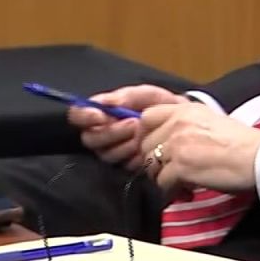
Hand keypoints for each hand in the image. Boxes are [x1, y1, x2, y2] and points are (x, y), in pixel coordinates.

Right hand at [68, 85, 189, 171]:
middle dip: (112, 131)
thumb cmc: (159, 105)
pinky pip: (123, 165)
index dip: (84, 116)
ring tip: (143, 132)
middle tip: (133, 123)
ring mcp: (113, 152)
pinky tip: (147, 148)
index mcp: (101, 114)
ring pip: (106, 154)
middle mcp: (102, 135)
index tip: (99, 115)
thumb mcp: (145, 94)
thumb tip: (103, 102)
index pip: (78, 115)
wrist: (181, 122)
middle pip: (90, 139)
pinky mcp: (126, 166)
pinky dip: (135, 156)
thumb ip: (124, 97)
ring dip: (125, 144)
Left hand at [139, 103, 259, 192]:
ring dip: (163, 177)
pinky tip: (188, 192)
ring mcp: (177, 144)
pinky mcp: (181, 166)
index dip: (145, 134)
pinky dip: (173, 190)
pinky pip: (162, 183)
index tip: (153, 148)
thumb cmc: (244, 143)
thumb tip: (168, 139)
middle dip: (153, 161)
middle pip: (144, 144)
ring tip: (181, 183)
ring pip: (150, 166)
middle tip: (170, 171)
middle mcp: (178, 123)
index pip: (146, 117)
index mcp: (186, 110)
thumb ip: (187, 124)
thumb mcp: (212, 120)